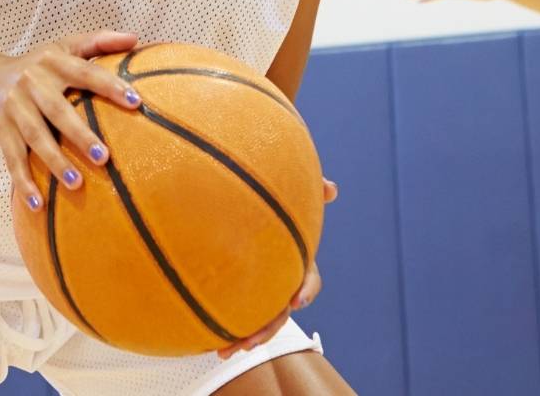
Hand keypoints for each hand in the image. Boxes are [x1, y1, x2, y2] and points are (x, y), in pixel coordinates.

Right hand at [0, 30, 141, 215]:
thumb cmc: (35, 66)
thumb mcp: (62, 47)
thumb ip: (99, 42)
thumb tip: (137, 40)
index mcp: (52, 62)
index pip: (84, 72)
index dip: (109, 85)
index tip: (135, 102)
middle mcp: (31, 83)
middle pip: (57, 110)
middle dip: (80, 134)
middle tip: (105, 157)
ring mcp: (14, 108)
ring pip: (35, 137)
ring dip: (54, 162)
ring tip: (76, 184)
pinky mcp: (0, 131)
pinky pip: (12, 159)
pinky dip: (23, 182)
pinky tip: (38, 204)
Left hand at [216, 177, 338, 358]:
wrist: (235, 210)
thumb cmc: (269, 202)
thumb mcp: (287, 196)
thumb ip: (308, 190)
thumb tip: (331, 188)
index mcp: (296, 261)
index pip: (309, 279)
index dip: (306, 290)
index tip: (297, 300)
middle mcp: (280, 280)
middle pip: (280, 311)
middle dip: (269, 329)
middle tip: (253, 341)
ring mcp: (260, 290)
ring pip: (258, 320)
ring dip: (245, 338)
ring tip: (226, 351)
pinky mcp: (238, 295)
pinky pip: (236, 316)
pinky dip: (225, 330)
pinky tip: (208, 344)